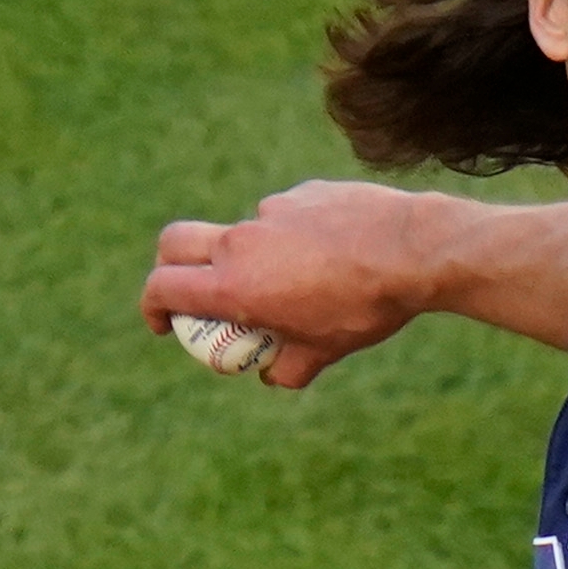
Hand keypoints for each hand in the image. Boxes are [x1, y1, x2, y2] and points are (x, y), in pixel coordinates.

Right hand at [139, 180, 447, 388]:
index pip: (162, 288)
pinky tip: (335, 252)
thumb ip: (289, 368)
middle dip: (171, 265)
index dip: (153, 308)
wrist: (414, 250)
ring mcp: (271, 211)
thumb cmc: (366, 306)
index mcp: (234, 285)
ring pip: (243, 232)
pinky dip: (294, 235)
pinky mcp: (304, 193)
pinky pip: (284, 216)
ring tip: (305, 281)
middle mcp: (241, 241)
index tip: (165, 323)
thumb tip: (272, 376)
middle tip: (192, 288)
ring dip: (252, 256)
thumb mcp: (326, 351)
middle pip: (175, 242)